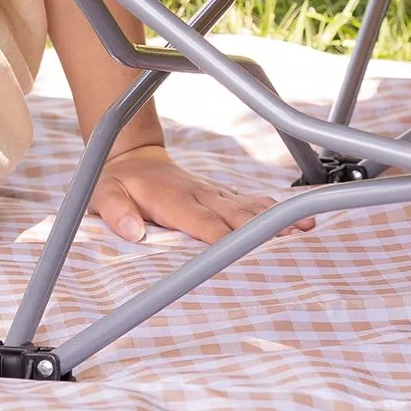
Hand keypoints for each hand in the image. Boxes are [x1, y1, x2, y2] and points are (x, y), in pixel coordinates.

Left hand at [89, 143, 313, 245]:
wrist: (133, 158)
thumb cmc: (117, 184)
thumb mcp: (103, 195)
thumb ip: (115, 211)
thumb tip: (130, 230)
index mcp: (173, 199)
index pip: (200, 221)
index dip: (220, 236)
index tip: (241, 252)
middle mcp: (200, 194)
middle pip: (235, 214)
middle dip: (262, 228)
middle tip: (292, 240)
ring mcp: (214, 193)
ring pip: (249, 206)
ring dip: (277, 218)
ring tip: (307, 227)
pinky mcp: (222, 194)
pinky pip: (250, 202)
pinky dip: (274, 212)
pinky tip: (300, 220)